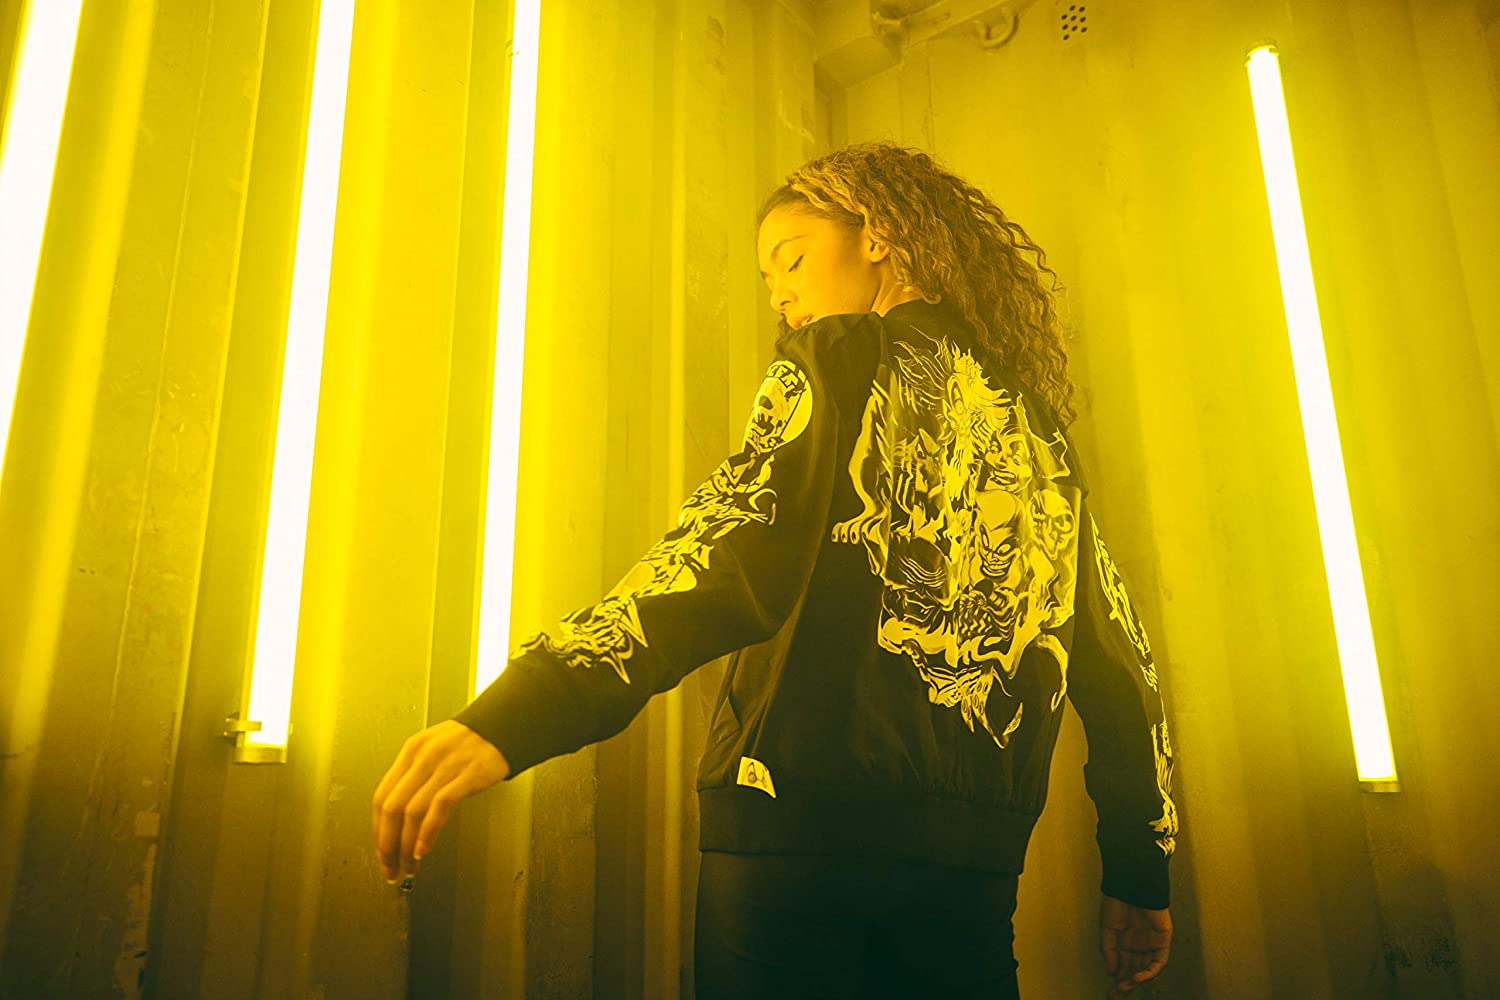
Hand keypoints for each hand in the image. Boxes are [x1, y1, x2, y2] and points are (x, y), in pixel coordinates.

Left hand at [372, 720, 510, 881]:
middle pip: (392, 808)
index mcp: (411, 751)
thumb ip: (414, 775)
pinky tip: (425, 849)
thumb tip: (397, 814)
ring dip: (406, 846)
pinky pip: (440, 808)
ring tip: (409, 865)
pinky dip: (428, 833)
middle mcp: (423, 757)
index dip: (377, 829)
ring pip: (412, 812)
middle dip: (386, 844)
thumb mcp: (433, 749)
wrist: (505, 724)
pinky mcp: (467, 775)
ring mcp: (445, 766)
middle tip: (390, 865)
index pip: (381, 796)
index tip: (381, 850)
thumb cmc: (471, 740)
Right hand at [1100, 894, 1170, 996]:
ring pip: (1146, 969)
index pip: (1123, 966)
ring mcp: (1151, 943)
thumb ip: (1109, 951)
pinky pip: (1158, 961)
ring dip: (1136, 980)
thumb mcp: (1107, 929)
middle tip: (1116, 994)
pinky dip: (1149, 971)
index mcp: (1125, 941)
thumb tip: (1112, 971)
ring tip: (1125, 987)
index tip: (1110, 991)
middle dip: (1125, 984)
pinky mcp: (1162, 940)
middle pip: (1134, 971)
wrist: (1132, 886)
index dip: (1117, 979)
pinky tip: (1138, 977)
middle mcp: (1139, 944)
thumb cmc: (1118, 901)